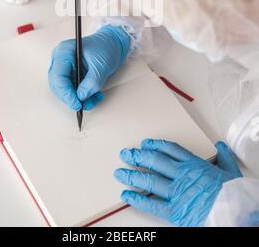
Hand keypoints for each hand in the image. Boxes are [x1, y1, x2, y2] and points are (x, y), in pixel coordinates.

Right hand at [48, 25, 129, 110]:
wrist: (112, 44)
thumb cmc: (106, 47)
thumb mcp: (101, 66)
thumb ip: (91, 83)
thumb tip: (81, 97)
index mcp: (64, 52)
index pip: (57, 76)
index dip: (66, 93)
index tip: (77, 103)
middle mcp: (60, 59)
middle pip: (57, 85)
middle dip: (71, 97)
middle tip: (84, 104)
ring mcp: (64, 67)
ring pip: (64, 90)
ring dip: (78, 98)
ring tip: (93, 100)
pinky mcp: (70, 74)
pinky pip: (71, 89)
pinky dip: (81, 96)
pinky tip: (93, 96)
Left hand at [114, 140, 241, 226]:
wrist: (236, 213)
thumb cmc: (234, 194)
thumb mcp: (231, 171)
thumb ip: (224, 157)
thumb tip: (221, 145)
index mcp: (194, 165)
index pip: (170, 149)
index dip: (155, 145)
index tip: (145, 143)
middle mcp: (182, 175)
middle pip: (155, 161)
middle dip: (138, 156)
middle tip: (126, 154)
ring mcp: (177, 192)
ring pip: (150, 180)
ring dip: (133, 175)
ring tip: (119, 172)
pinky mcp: (175, 211)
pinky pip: (151, 203)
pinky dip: (137, 199)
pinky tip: (126, 194)